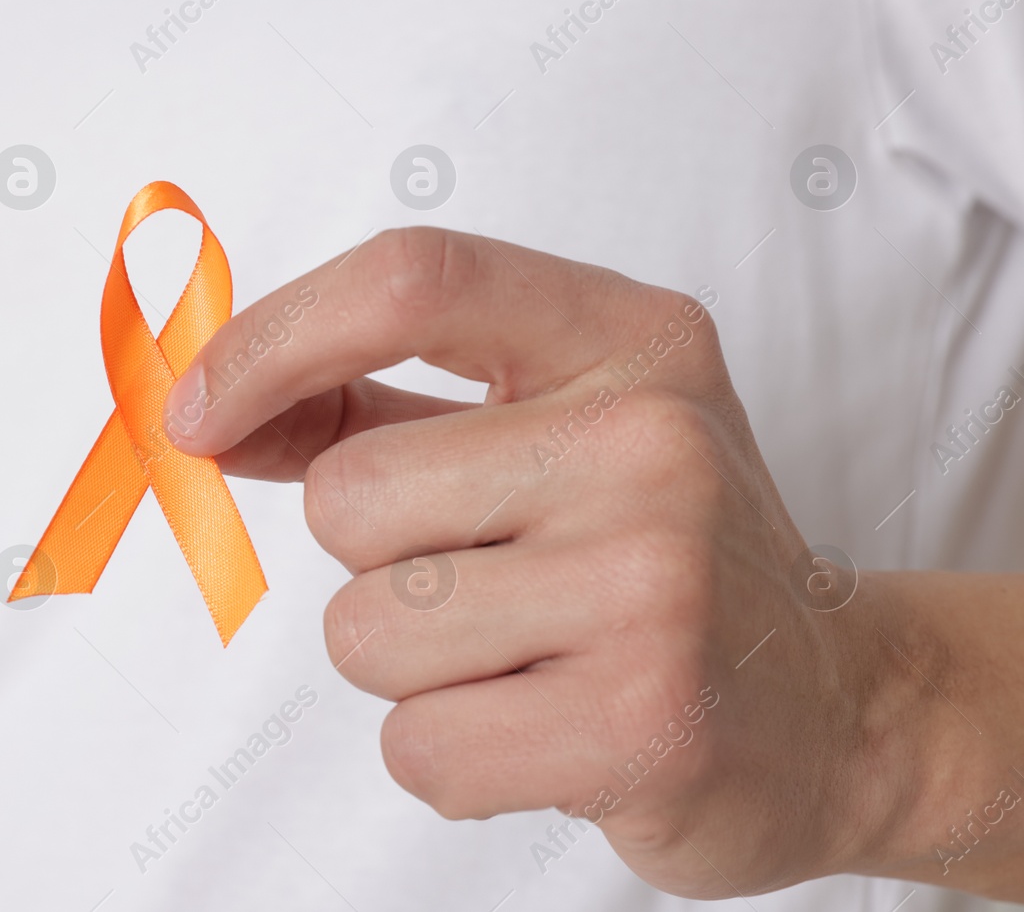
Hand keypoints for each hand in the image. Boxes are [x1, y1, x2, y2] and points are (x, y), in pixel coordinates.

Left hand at [162, 227, 951, 898]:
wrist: (837, 707)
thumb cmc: (660, 556)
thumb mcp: (552, 430)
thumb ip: (377, 407)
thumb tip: (211, 415)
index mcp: (625, 339)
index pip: (410, 282)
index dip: (272, 341)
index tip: (199, 413)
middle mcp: (652, 441)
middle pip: (348, 497)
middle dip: (372, 561)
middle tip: (487, 582)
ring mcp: (655, 582)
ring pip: (366, 631)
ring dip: (411, 667)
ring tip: (526, 657)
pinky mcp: (646, 723)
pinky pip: (418, 746)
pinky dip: (452, 755)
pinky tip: (547, 728)